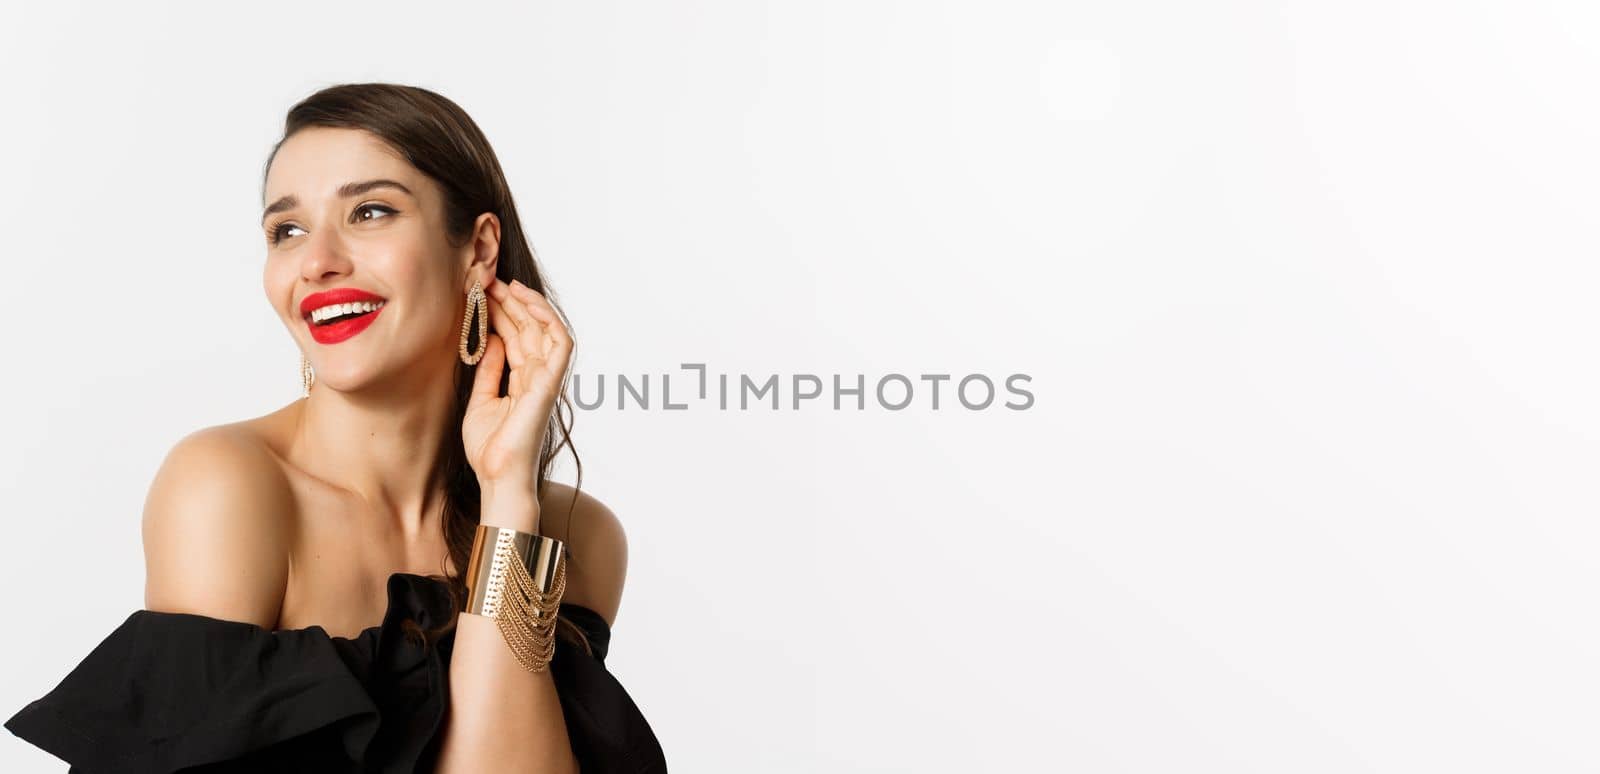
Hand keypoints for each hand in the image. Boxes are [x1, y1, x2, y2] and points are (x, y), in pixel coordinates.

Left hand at [462, 278, 573, 493]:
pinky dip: (548, 319)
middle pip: (528, 327)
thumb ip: (488, 371)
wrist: (497, 477)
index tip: (479, 293)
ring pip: (544, 329)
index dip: (500, 312)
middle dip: (508, 301)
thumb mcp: (480, 400)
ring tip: (504, 284)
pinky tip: (527, 302)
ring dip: (527, 304)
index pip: (515, 336)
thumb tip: (490, 340)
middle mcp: (537, 376)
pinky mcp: (551, 383)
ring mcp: (546, 379)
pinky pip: (561, 343)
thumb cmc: (489, 449)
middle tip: (486, 280)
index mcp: (522, 380)